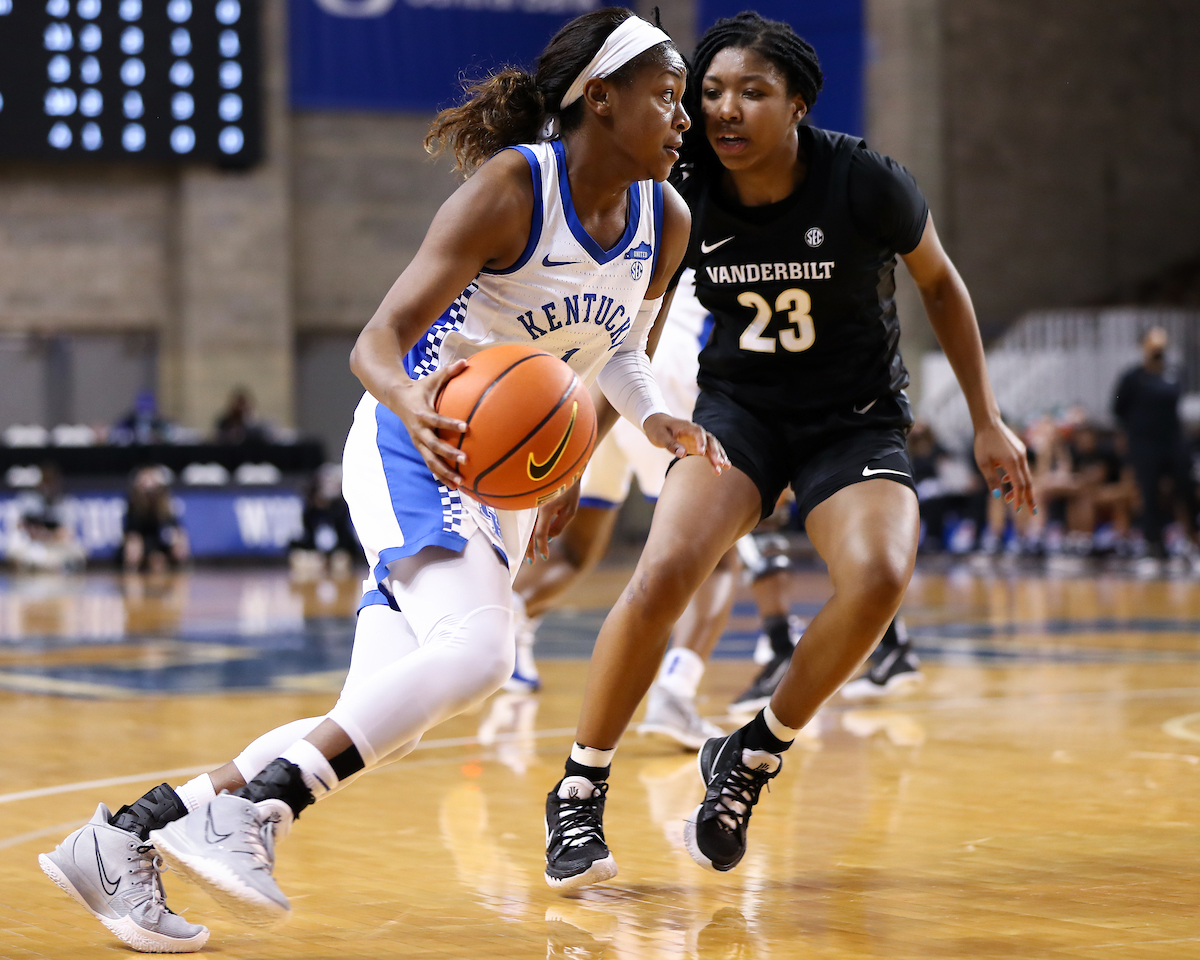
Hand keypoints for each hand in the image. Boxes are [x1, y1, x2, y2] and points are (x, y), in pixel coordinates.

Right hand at [386, 360, 468, 487]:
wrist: (395, 398)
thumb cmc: (419, 387)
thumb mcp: (432, 378)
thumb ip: (449, 372)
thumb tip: (466, 361)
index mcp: (422, 413)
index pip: (437, 419)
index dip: (450, 423)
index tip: (465, 427)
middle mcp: (418, 430)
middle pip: (433, 446)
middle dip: (448, 454)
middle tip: (465, 460)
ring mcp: (418, 441)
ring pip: (431, 461)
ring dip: (445, 473)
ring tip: (461, 483)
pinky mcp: (420, 448)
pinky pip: (431, 464)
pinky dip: (441, 476)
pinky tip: (455, 486)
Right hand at [526, 480, 580, 562]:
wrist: (562, 466)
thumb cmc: (569, 488)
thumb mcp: (570, 509)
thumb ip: (559, 525)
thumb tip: (549, 538)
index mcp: (545, 508)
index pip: (541, 533)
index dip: (542, 546)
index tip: (544, 557)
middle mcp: (534, 506)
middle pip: (528, 532)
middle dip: (529, 549)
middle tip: (530, 562)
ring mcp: (529, 503)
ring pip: (524, 526)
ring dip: (525, 540)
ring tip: (527, 554)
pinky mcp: (528, 501)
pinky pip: (525, 519)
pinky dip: (525, 530)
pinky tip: (525, 538)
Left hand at [643, 413, 729, 474]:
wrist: (657, 423)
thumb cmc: (657, 429)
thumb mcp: (660, 436)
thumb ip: (671, 444)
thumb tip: (682, 454)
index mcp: (687, 426)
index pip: (698, 432)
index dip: (701, 441)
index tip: (702, 453)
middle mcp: (696, 431)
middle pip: (709, 440)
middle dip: (716, 451)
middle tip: (720, 463)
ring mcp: (698, 438)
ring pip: (712, 446)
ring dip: (719, 456)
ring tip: (726, 467)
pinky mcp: (698, 445)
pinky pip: (709, 452)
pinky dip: (714, 460)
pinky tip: (720, 470)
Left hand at [974, 418, 1035, 512]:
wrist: (988, 423)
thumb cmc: (983, 443)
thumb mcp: (983, 463)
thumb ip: (991, 480)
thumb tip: (997, 497)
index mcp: (1012, 463)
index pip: (1019, 485)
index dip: (1020, 499)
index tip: (1018, 510)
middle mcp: (1020, 459)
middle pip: (1028, 483)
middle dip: (1029, 498)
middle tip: (1032, 512)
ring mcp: (1021, 454)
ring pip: (1025, 475)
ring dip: (1020, 488)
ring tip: (1010, 499)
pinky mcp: (1019, 451)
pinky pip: (1021, 468)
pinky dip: (1016, 477)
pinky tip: (1007, 481)